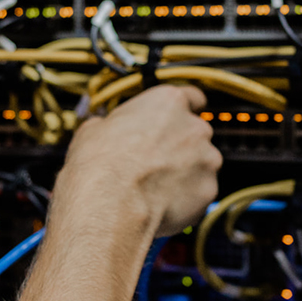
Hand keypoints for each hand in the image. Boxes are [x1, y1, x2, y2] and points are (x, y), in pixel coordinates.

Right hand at [55, 84, 221, 236]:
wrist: (110, 204)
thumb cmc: (101, 165)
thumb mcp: (93, 130)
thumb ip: (110, 124)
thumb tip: (102, 129)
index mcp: (168, 102)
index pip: (191, 96)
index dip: (181, 110)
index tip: (174, 120)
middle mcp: (194, 127)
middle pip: (195, 133)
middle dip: (179, 147)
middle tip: (153, 161)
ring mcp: (206, 159)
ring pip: (201, 164)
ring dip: (185, 173)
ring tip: (154, 187)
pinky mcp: (208, 190)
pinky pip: (200, 192)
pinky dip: (187, 198)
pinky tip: (161, 204)